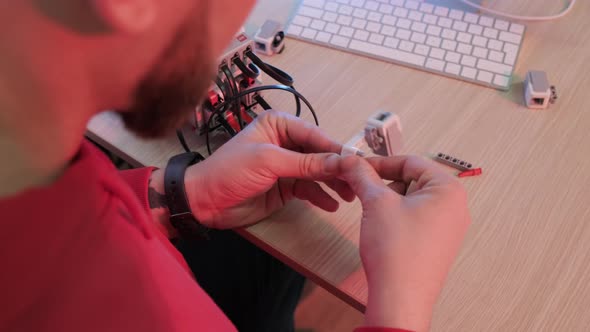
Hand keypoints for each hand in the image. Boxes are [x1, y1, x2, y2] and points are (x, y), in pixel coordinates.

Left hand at [184, 110, 354, 228]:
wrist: (205, 201)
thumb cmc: (230, 171)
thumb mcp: (269, 162)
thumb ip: (305, 163)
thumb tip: (340, 162)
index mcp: (279, 125)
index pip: (315, 135)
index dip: (335, 149)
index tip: (357, 163)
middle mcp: (285, 142)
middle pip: (319, 154)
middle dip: (337, 168)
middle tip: (357, 182)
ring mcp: (286, 166)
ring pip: (317, 173)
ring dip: (332, 184)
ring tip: (349, 196)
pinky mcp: (285, 186)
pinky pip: (309, 189)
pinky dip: (320, 196)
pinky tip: (332, 205)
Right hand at [338, 155, 470, 331]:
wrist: (400, 297)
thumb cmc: (397, 251)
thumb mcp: (376, 203)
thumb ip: (363, 175)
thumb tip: (351, 161)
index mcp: (449, 190)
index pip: (411, 162)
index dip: (381, 162)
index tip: (358, 166)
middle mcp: (455, 207)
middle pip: (414, 179)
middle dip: (385, 182)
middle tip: (361, 188)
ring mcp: (448, 227)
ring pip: (413, 199)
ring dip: (389, 199)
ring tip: (372, 212)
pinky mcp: (438, 243)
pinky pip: (417, 218)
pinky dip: (397, 215)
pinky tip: (381, 227)